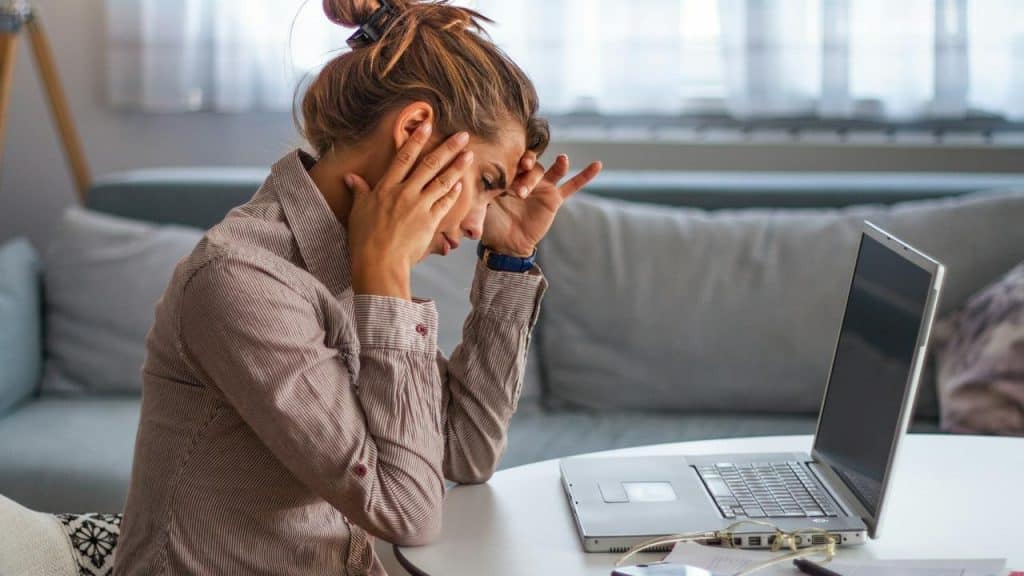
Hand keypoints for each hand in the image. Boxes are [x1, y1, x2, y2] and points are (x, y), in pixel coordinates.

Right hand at [345, 124, 473, 298]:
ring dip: (457, 167)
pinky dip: (453, 193)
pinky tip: (460, 185)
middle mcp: (405, 192)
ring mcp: (419, 206)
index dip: (416, 140)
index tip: (428, 125)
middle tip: (462, 135)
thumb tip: (350, 177)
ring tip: (469, 156)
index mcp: (386, 187)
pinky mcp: (430, 221)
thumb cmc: (365, 239)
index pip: (403, 157)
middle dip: (448, 148)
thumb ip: (359, 191)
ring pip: (442, 181)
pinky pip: (444, 203)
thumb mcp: (358, 211)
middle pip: (429, 164)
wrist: (379, 262)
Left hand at [481, 153, 601, 257]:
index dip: (513, 162)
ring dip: (556, 166)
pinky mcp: (554, 198)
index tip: (510, 170)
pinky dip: (584, 176)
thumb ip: (480, 199)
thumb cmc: (490, 224)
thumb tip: (471, 198)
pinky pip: (572, 186)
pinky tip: (597, 165)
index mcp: (507, 175)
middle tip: (521, 186)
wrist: (505, 244)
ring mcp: (541, 186)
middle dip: (529, 172)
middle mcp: (525, 176)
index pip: (512, 161)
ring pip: (551, 172)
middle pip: (532, 166)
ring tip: (562, 160)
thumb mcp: (481, 208)